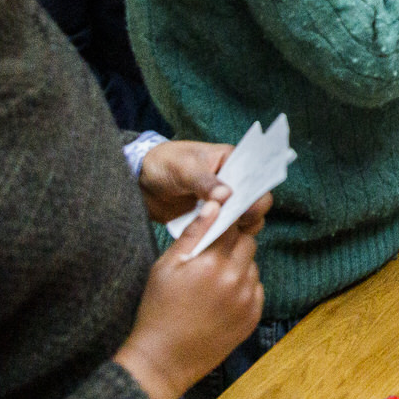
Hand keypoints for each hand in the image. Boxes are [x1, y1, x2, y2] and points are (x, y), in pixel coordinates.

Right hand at [113, 203, 264, 398]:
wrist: (163, 360)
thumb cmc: (158, 310)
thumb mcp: (165, 266)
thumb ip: (193, 234)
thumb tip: (214, 204)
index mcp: (212, 263)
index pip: (232, 226)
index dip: (225, 222)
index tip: (218, 226)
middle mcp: (235, 279)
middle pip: (248, 242)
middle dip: (233, 243)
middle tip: (213, 255)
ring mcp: (247, 300)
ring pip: (253, 266)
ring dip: (239, 265)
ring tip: (214, 280)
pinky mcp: (252, 317)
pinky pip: (256, 289)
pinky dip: (244, 287)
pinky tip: (222, 297)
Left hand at [138, 140, 274, 233]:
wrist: (140, 183)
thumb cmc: (164, 164)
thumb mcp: (184, 168)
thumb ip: (205, 182)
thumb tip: (226, 195)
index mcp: (232, 160)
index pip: (256, 173)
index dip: (258, 188)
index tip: (248, 202)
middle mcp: (234, 181)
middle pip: (257, 199)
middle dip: (249, 211)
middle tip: (234, 219)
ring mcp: (226, 202)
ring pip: (247, 218)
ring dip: (239, 226)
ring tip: (222, 230)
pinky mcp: (215, 219)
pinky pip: (229, 230)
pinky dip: (226, 236)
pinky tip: (214, 239)